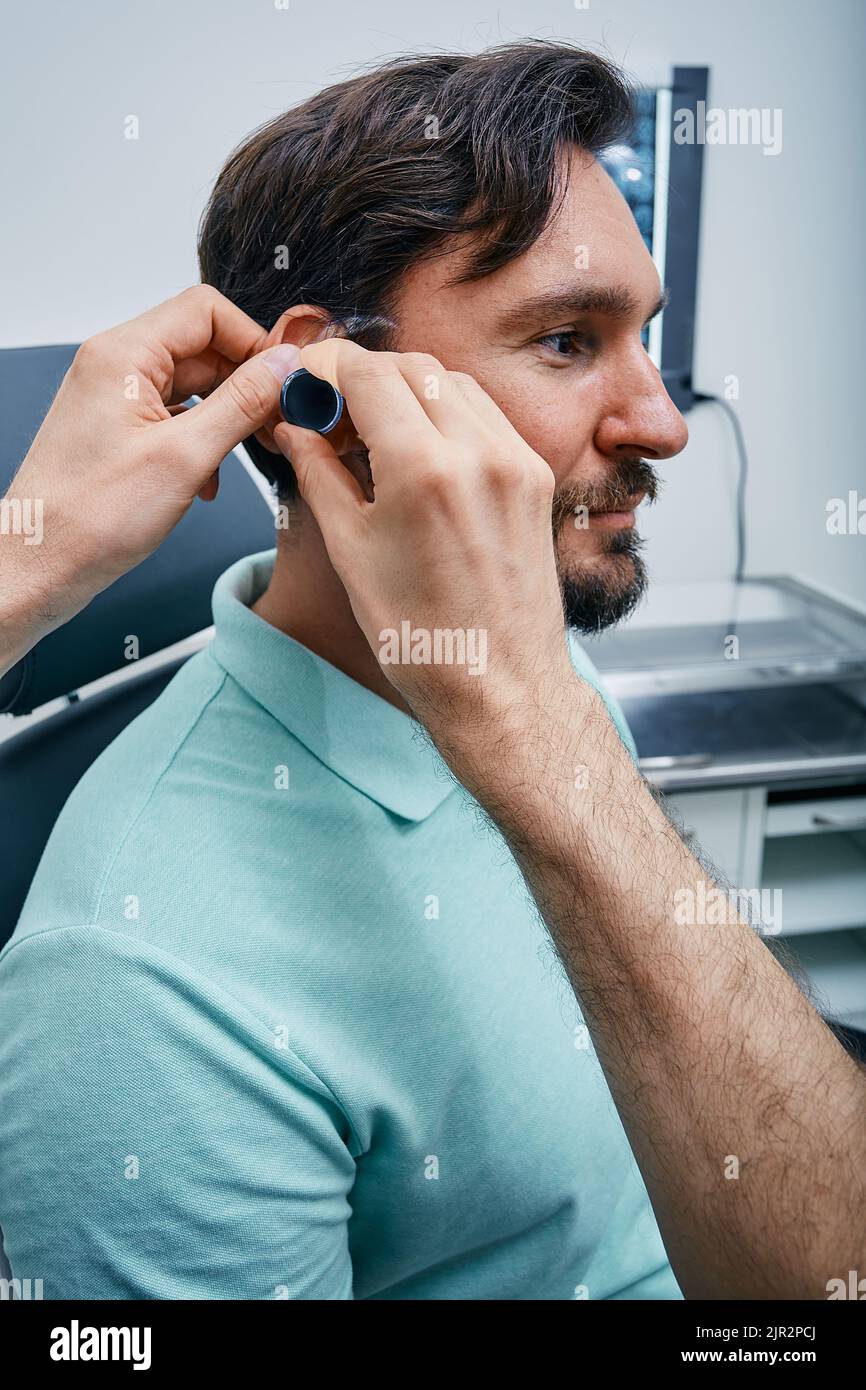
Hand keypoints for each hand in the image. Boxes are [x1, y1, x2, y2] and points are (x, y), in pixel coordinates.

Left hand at [1, 286, 298, 666]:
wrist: (42, 564)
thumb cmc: (91, 517)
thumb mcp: (186, 457)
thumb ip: (243, 403)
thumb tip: (284, 365)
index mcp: (123, 354)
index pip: (206, 310)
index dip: (253, 340)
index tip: (283, 379)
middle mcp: (115, 365)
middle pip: (203, 346)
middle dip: (245, 384)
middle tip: (276, 424)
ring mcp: (114, 396)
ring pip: (193, 385)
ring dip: (227, 418)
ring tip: (245, 455)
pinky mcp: (118, 428)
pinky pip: (175, 415)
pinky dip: (202, 440)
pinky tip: (208, 480)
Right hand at [274, 340, 576, 745]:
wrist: (500, 685)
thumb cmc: (423, 637)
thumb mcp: (350, 550)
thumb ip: (319, 472)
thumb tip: (295, 426)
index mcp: (423, 469)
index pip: (368, 373)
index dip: (327, 368)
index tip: (307, 383)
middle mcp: (479, 453)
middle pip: (413, 368)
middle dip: (366, 376)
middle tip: (333, 410)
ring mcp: (516, 462)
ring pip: (454, 384)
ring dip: (410, 390)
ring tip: (376, 433)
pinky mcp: (536, 478)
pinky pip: (487, 416)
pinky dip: (449, 414)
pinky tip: (421, 451)